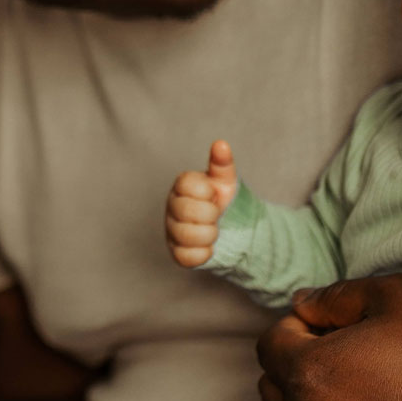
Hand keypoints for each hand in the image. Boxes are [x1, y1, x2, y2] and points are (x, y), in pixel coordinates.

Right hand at [165, 140, 239, 267]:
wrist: (229, 228)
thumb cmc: (222, 200)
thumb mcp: (225, 181)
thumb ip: (222, 164)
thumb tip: (221, 144)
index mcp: (181, 186)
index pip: (186, 185)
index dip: (206, 192)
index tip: (214, 195)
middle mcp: (172, 206)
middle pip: (185, 211)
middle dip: (210, 215)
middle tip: (215, 215)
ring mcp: (171, 230)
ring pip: (186, 235)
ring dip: (209, 235)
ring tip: (212, 230)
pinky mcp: (176, 252)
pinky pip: (187, 257)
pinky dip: (205, 253)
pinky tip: (208, 246)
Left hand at [256, 274, 401, 400]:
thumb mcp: (394, 296)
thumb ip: (333, 297)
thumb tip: (299, 306)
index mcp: (308, 370)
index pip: (272, 341)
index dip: (301, 327)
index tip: (336, 328)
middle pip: (272, 385)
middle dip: (299, 365)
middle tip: (349, 359)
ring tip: (347, 398)